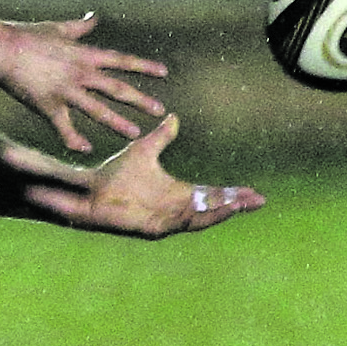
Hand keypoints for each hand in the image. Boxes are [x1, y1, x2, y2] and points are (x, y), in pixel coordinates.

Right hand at [0, 13, 169, 152]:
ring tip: (135, 133)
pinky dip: (74, 140)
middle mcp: (80, 73)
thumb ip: (79, 28)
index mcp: (84, 54)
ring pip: (98, 110)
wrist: (1, 48)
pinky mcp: (48, 106)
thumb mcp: (57, 28)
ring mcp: (65, 91)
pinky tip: (85, 149)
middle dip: (140, 100)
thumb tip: (93, 18)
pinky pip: (64, 127)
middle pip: (117, 88)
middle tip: (160, 110)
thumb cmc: (26, 35)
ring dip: (118, 122)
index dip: (144, 67)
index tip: (164, 73)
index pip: (122, 61)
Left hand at [25, 114, 265, 236]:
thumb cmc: (113, 174)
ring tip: (240, 205)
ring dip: (220, 213)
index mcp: (176, 193)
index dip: (232, 194)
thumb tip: (173, 117)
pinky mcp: (152, 228)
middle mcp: (174, 209)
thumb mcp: (143, 150)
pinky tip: (209, 213)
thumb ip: (161, 137)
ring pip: (200, 219)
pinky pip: (178, 225)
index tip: (254, 192)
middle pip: (212, 209)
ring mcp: (164, 220)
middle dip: (235, 205)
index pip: (211, 195)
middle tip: (258, 200)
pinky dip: (196, 219)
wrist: (88, 191)